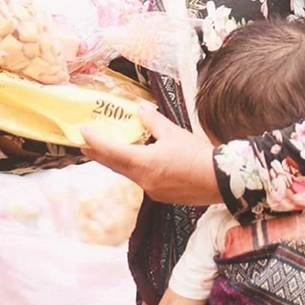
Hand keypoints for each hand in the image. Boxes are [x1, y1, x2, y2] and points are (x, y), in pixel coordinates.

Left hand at [83, 104, 221, 205]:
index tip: (83, 132)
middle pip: (115, 166)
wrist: (221, 180)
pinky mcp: (162, 196)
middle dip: (100, 155)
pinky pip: (142, 180)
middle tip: (85, 145)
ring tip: (109, 152)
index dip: (96, 141)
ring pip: (128, 174)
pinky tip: (140, 162)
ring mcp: (152, 190)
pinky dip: (135, 169)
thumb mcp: (174, 133)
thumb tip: (141, 109)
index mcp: (144, 163)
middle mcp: (143, 180)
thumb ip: (153, 121)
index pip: (112, 151)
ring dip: (117, 162)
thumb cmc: (198, 155)